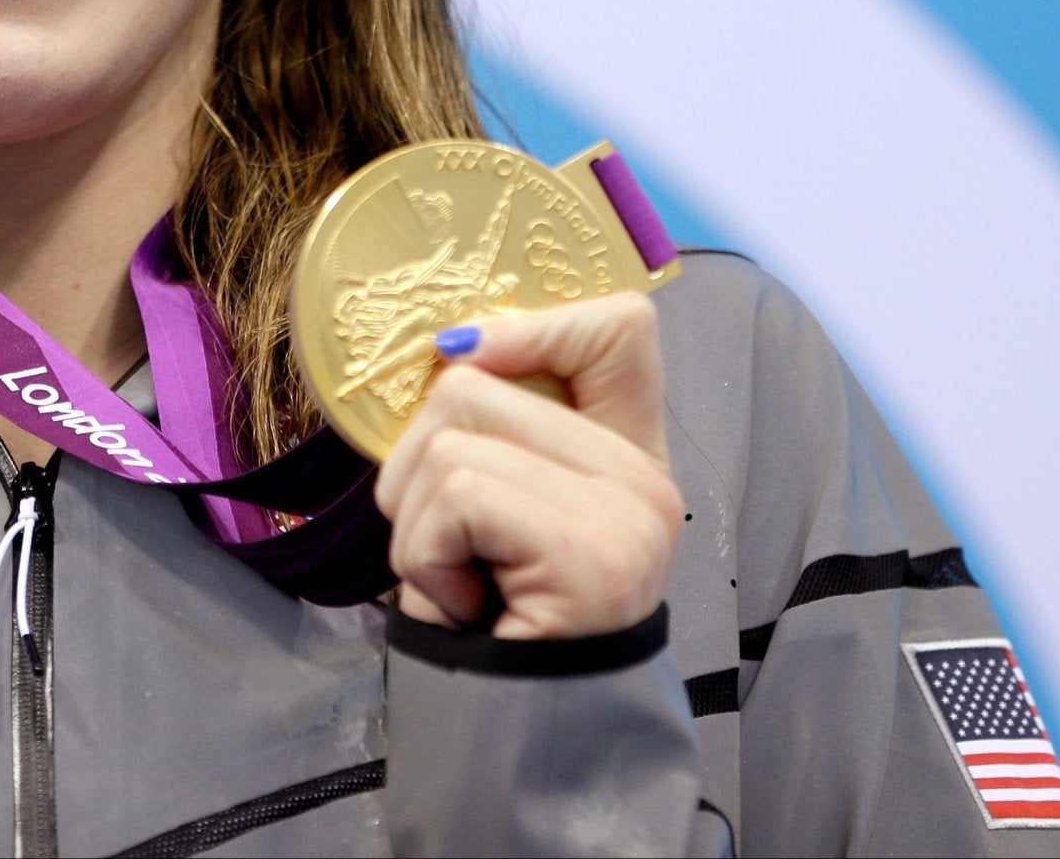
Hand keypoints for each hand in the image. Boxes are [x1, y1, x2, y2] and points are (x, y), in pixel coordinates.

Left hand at [373, 292, 681, 639]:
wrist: (523, 734)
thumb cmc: (492, 617)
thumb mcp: (495, 505)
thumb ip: (494, 427)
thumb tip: (451, 344)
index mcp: (629, 451)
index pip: (619, 326)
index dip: (525, 329)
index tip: (466, 369)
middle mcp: (644, 476)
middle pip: (474, 382)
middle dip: (416, 466)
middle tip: (453, 546)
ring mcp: (627, 513)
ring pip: (449, 440)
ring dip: (414, 523)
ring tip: (462, 579)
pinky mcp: (591, 552)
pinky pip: (454, 496)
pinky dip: (425, 555)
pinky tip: (470, 603)